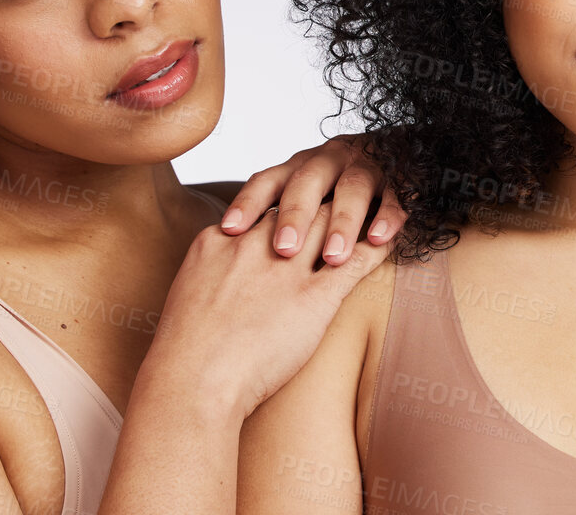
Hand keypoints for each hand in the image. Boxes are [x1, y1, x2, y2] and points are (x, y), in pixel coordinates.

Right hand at [144, 202, 389, 419]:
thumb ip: (213, 274)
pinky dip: (375, 246)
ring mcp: (285, 268)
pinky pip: (354, 260)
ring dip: (354, 214)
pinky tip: (391, 238)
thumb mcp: (189, 294)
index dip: (286, 209)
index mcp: (218, 241)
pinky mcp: (313, 297)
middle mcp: (253, 245)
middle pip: (299, 206)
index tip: (303, 209)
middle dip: (324, 199)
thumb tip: (226, 277)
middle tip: (349, 193)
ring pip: (329, 223)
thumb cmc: (184, 355)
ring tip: (377, 205)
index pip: (260, 209)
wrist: (193, 383)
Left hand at [221, 133, 406, 264]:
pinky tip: (379, 239)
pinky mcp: (399, 178)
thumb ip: (277, 217)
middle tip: (284, 250)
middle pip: (307, 182)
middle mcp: (329, 161)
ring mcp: (365, 167)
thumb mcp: (307, 197)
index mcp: (300, 168)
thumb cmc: (339, 191)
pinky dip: (387, 216)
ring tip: (333, 257)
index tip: (229, 231)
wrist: (400, 153)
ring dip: (342, 222)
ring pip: (351, 189)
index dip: (249, 203)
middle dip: (295, 215)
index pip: (268, 181)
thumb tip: (230, 250)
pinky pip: (394, 195)